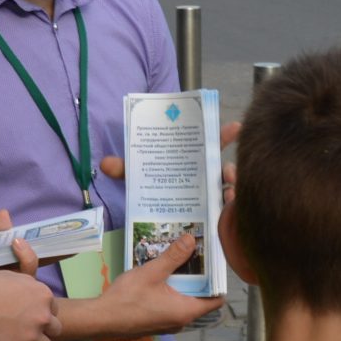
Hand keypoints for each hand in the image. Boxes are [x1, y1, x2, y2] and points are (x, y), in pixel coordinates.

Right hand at [0, 267, 58, 340]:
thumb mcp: (13, 277)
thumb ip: (28, 288)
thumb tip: (31, 296)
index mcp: (43, 295)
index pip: (53, 309)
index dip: (41, 312)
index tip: (28, 315)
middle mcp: (42, 316)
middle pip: (55, 329)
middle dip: (43, 329)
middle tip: (27, 329)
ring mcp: (31, 335)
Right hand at [90, 232, 223, 335]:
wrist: (100, 319)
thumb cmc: (128, 298)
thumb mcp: (152, 272)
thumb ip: (173, 256)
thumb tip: (191, 239)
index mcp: (186, 311)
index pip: (216, 300)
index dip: (218, 280)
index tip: (215, 262)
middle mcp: (181, 321)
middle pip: (201, 298)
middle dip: (200, 277)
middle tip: (198, 254)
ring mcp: (168, 324)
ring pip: (185, 301)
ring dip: (185, 283)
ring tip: (181, 260)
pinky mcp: (157, 322)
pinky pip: (172, 305)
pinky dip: (173, 291)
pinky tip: (164, 275)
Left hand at [99, 120, 242, 211]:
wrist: (153, 211)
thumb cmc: (152, 181)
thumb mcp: (138, 172)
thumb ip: (124, 168)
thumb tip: (105, 164)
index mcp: (193, 158)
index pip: (213, 142)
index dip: (225, 134)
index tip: (235, 128)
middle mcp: (207, 174)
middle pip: (225, 168)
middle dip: (231, 169)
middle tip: (227, 173)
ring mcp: (211, 194)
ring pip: (228, 190)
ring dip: (230, 192)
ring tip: (226, 196)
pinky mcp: (211, 213)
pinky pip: (225, 210)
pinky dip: (228, 210)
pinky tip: (225, 212)